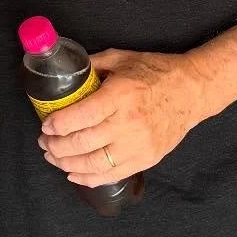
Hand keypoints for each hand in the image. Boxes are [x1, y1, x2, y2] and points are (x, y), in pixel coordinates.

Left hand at [38, 49, 208, 186]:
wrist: (193, 91)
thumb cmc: (156, 71)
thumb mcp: (121, 58)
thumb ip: (92, 65)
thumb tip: (65, 72)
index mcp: (120, 96)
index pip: (80, 116)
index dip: (57, 124)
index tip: (46, 124)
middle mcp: (128, 123)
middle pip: (83, 143)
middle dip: (56, 145)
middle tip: (44, 141)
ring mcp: (138, 145)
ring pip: (94, 164)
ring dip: (67, 163)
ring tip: (53, 156)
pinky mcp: (146, 160)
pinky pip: (111, 175)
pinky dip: (88, 178)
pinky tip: (73, 173)